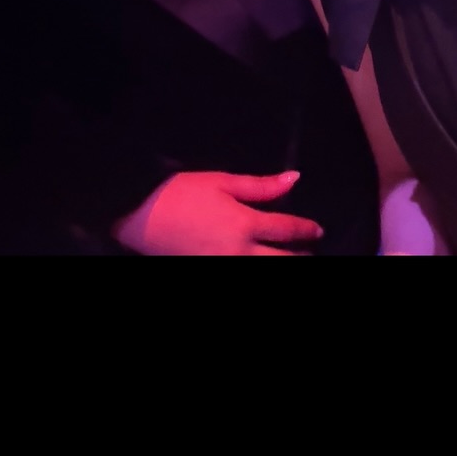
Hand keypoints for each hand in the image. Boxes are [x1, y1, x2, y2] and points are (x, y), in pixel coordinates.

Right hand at [113, 169, 322, 255]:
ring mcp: (224, 267)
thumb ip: (260, 186)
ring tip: (288, 259)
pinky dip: (254, 266)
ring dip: (281, 265)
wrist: (139, 218)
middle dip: (300, 257)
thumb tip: (294, 179)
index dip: (306, 230)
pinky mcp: (209, 272)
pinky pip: (242, 276)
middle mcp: (239, 253)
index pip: (287, 230)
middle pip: (282, 262)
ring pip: (264, 270)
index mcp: (244, 224)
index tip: (317, 230)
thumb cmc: (179, 194)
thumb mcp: (221, 182)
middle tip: (309, 253)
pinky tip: (258, 261)